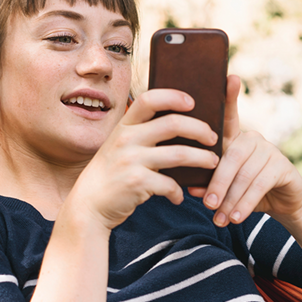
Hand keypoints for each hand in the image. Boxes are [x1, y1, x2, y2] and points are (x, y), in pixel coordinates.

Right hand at [70, 89, 219, 229]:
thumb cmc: (110, 174)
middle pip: (173, 124)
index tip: (192, 102)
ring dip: (202, 159)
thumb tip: (178, 125)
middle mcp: (126, 139)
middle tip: (213, 137)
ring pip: (179, 154)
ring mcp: (131, 161)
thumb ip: (140, 135)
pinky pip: (169, 184)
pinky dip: (178, 191)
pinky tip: (179, 196)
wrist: (88, 205)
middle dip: (200, 129)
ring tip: (212, 162)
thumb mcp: (118, 146)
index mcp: (124, 126)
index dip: (173, 96)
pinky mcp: (137, 183)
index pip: (149, 99)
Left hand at [188, 75, 301, 226]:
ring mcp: (269, 150)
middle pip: (231, 157)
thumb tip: (190, 188)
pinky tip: (237, 217)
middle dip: (217, 182)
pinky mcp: (283, 166)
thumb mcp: (224, 188)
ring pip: (245, 174)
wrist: (281, 204)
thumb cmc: (245, 191)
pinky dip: (246, 203)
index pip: (229, 115)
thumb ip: (208, 184)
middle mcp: (252, 138)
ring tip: (220, 219)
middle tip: (207, 204)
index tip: (231, 76)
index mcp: (234, 138)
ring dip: (231, 199)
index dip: (230, 96)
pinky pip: (260, 184)